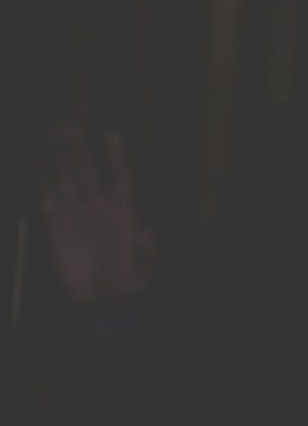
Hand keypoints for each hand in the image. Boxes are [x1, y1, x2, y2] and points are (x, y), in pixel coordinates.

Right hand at [37, 122, 159, 306]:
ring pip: (67, 179)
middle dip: (78, 148)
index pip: (120, 180)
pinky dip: (44, 182)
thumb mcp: (143, 277)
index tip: (112, 137)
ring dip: (60, 156)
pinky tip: (40, 163)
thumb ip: (148, 257)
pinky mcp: (56, 227)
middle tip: (68, 124)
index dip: (116, 160)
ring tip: (54, 131)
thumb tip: (147, 233)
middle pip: (88, 172)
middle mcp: (98, 209)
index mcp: (123, 215)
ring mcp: (76, 215)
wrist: (96, 301)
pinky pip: (48, 199)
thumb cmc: (124, 287)